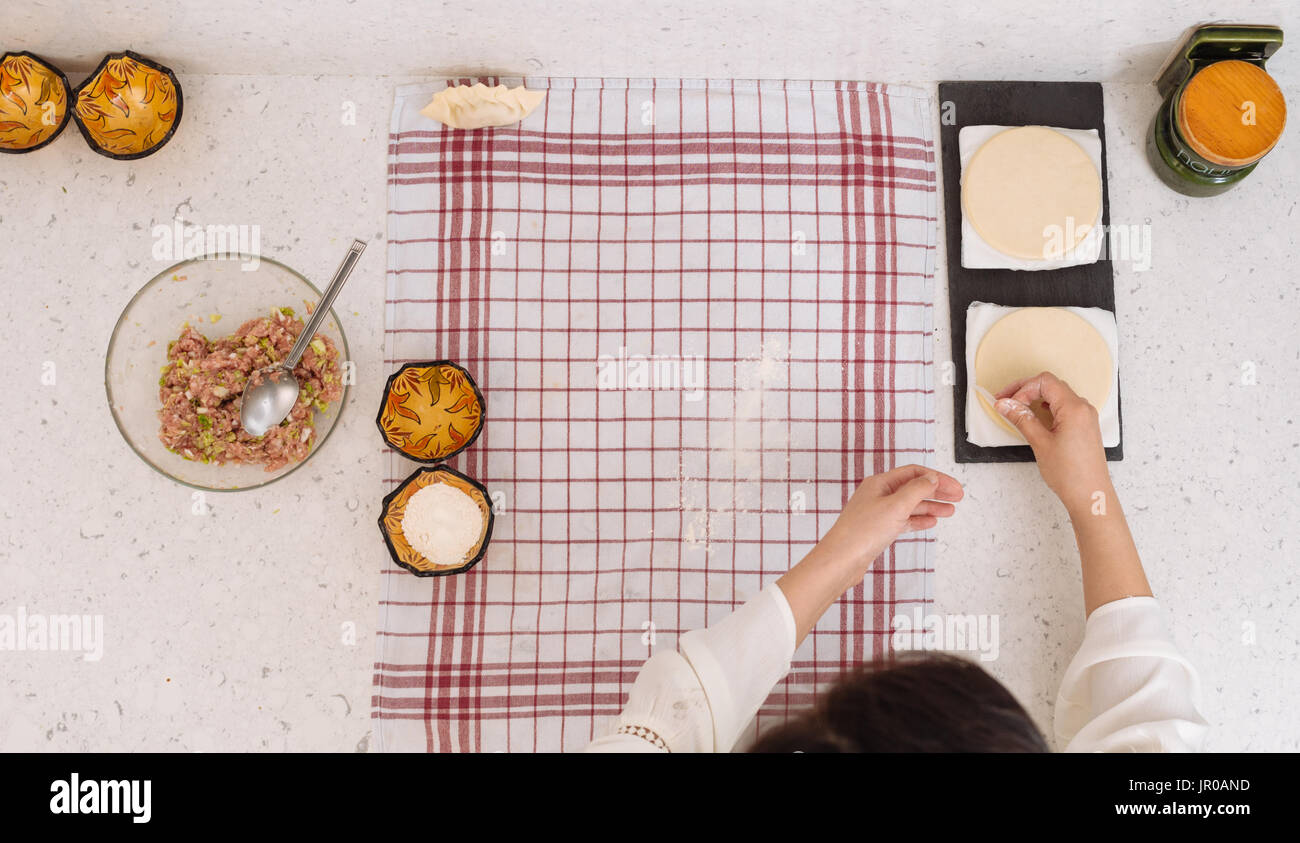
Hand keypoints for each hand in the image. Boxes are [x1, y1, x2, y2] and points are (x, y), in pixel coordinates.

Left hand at [818, 464, 963, 571]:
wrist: (842, 560)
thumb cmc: (861, 532)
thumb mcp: (896, 506)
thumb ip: (916, 490)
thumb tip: (931, 478)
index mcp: (880, 483)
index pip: (914, 473)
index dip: (937, 478)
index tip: (954, 487)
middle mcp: (878, 495)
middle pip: (913, 488)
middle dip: (936, 491)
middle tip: (957, 497)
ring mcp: (877, 513)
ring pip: (910, 505)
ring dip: (930, 507)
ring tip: (949, 511)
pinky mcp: (878, 530)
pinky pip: (902, 520)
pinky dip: (918, 520)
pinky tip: (929, 523)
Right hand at [993, 371, 1111, 513]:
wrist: (1090, 495)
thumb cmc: (1070, 474)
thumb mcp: (1040, 443)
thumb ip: (1022, 418)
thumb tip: (1005, 404)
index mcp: (1074, 408)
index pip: (1045, 382)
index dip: (1022, 388)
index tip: (1008, 403)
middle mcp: (1083, 408)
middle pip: (1051, 386)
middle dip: (1026, 390)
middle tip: (1005, 401)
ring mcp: (1085, 417)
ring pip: (1057, 396)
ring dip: (1035, 399)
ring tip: (1017, 411)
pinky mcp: (1084, 426)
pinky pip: (1064, 408)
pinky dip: (1046, 409)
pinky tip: (1034, 419)